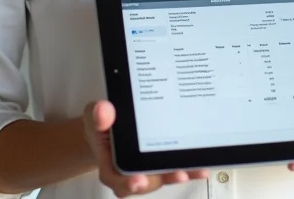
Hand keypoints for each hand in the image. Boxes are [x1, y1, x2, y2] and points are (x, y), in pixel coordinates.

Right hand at [82, 101, 209, 196]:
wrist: (108, 128)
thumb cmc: (101, 124)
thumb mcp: (93, 114)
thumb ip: (97, 115)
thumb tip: (103, 110)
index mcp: (109, 164)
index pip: (115, 178)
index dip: (127, 183)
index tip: (138, 180)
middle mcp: (128, 172)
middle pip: (144, 182)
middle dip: (162, 179)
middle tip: (178, 174)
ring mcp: (145, 170)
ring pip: (161, 178)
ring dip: (178, 175)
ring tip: (195, 169)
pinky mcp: (158, 165)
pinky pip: (171, 169)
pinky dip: (186, 169)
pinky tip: (200, 166)